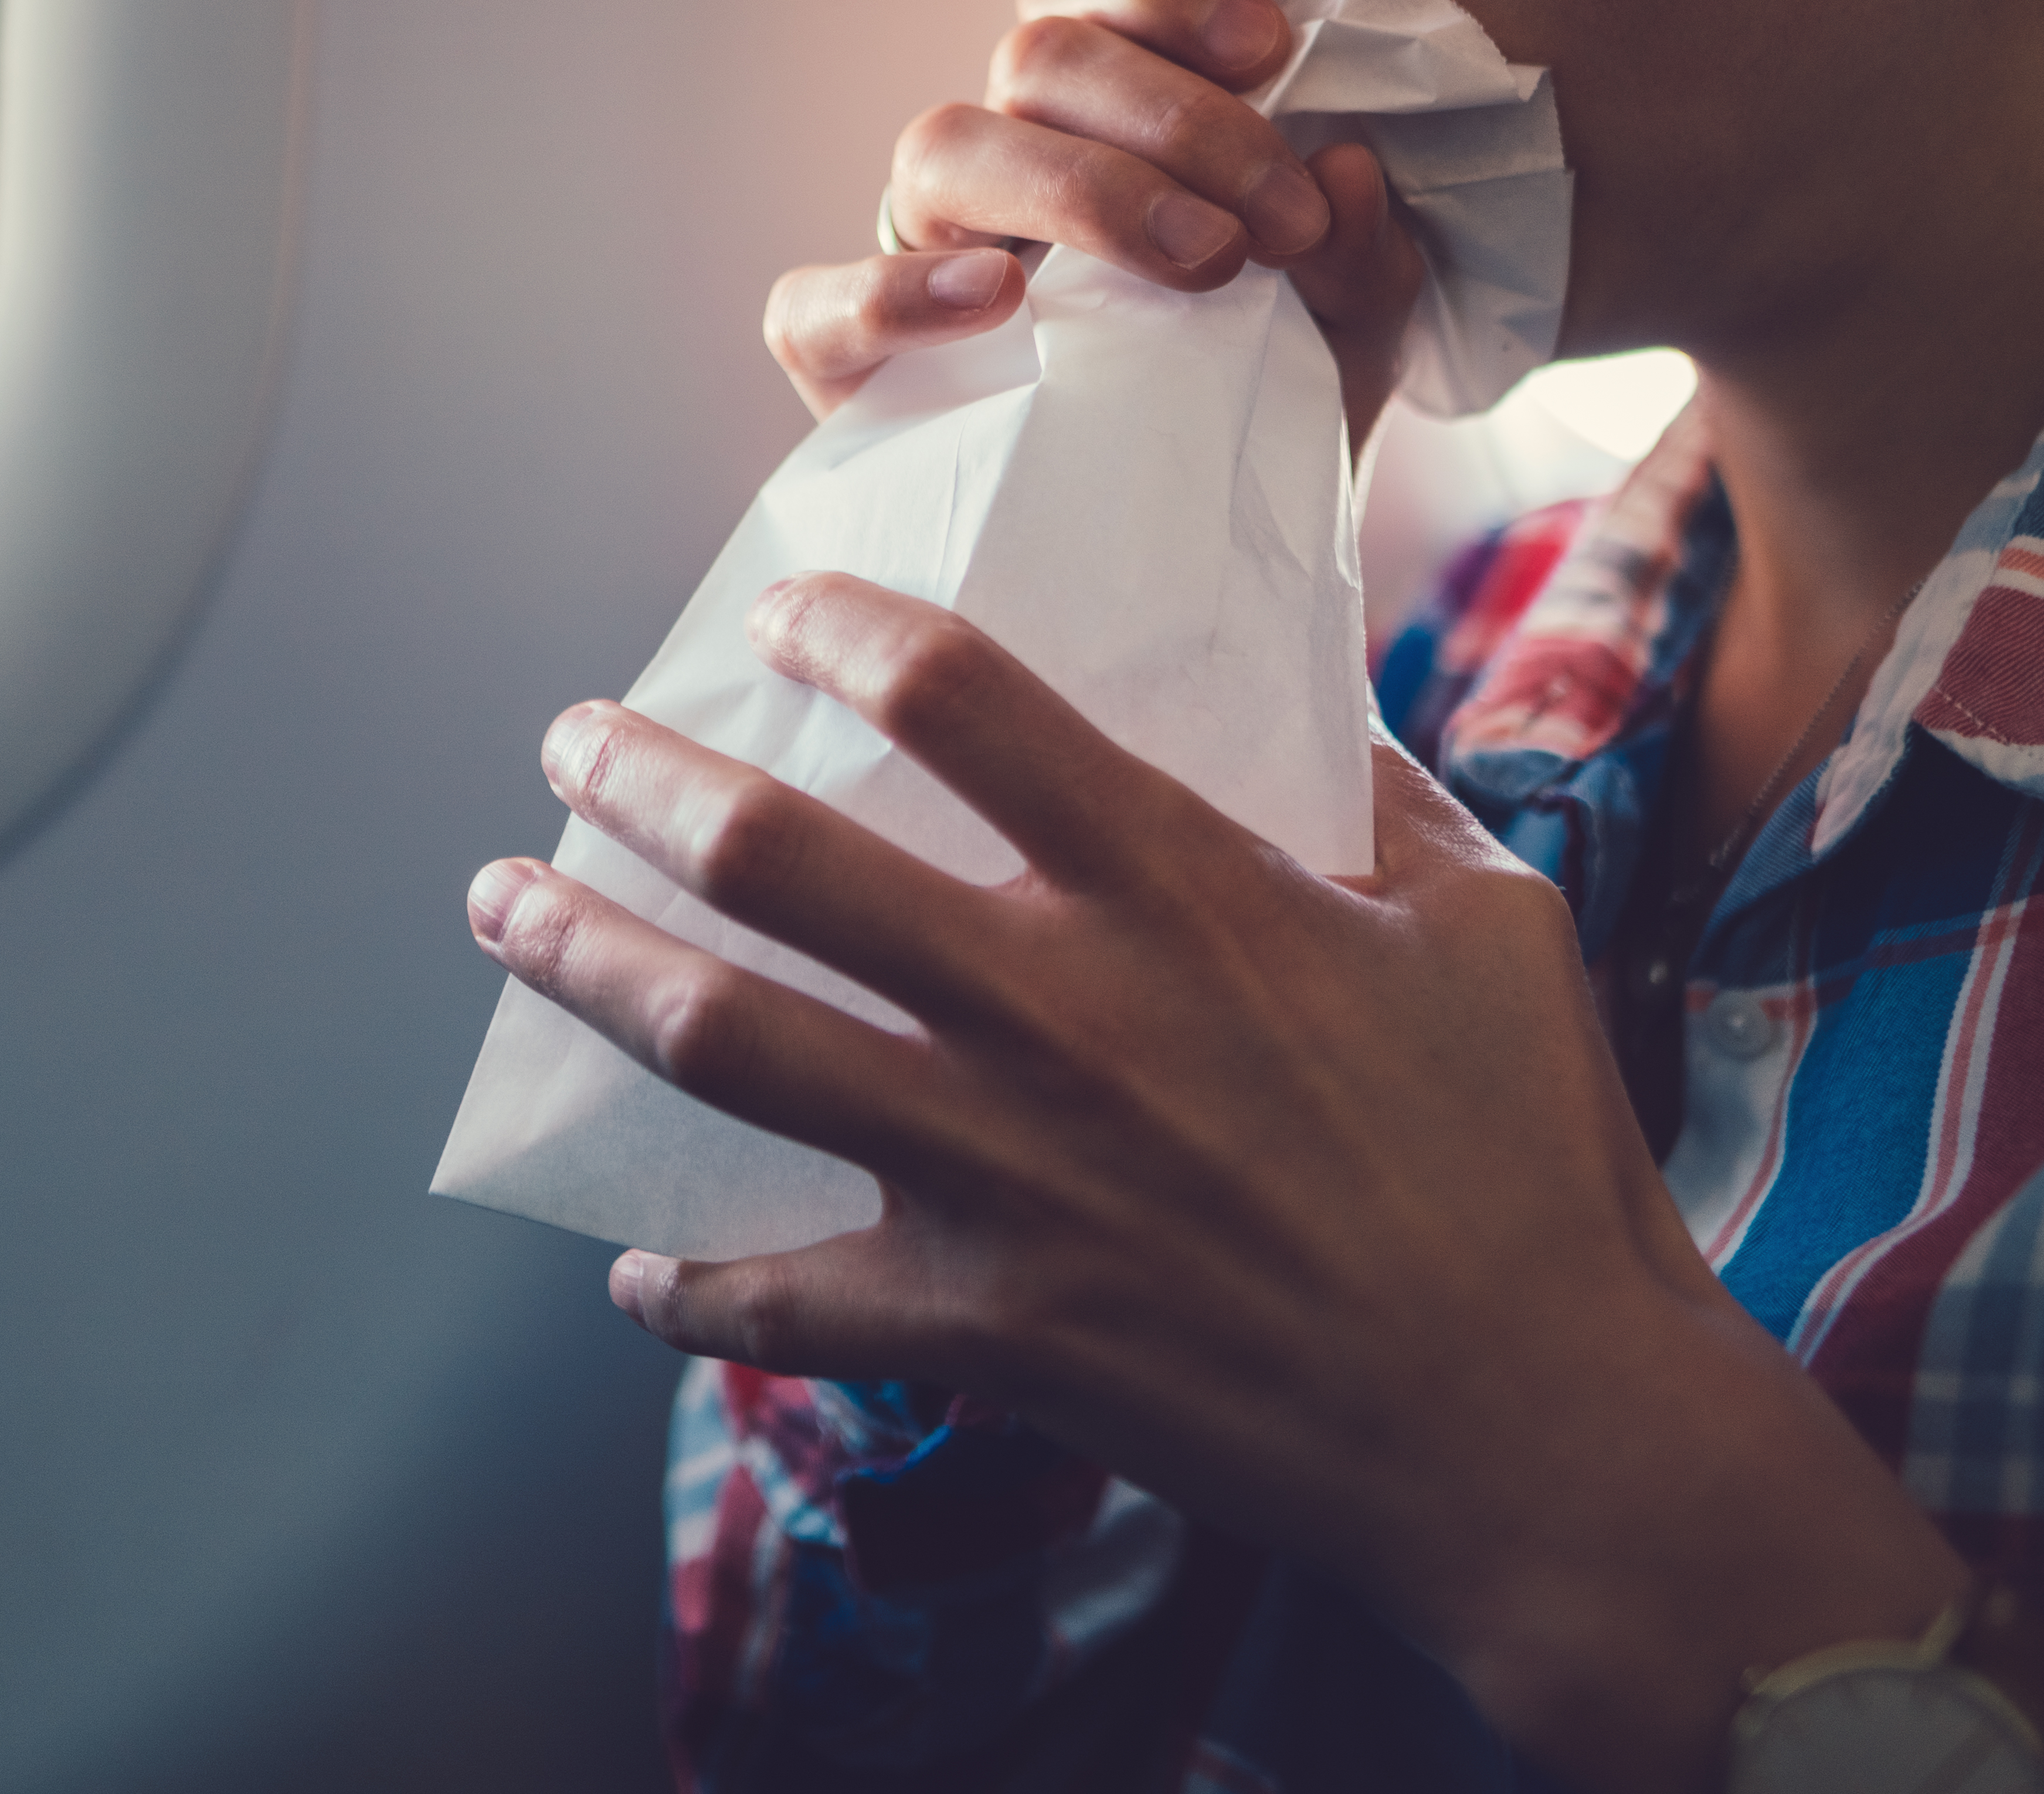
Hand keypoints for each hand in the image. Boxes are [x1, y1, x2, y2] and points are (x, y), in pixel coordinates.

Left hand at [465, 576, 1968, 1793]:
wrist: (1539, 1430)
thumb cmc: (1531, 1162)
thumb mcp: (1487, 921)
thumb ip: (1380, 794)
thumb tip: (1314, 703)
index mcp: (1182, 890)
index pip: (959, 699)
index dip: (844, 630)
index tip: (781, 613)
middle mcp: (1060, 1014)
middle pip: (777, 860)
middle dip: (639, 780)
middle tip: (571, 743)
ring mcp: (1007, 1178)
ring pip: (725, 1046)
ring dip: (587, 965)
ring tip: (505, 908)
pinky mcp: (994, 1329)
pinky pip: (785, 1308)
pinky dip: (692, 1292)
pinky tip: (636, 1269)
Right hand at [760, 0, 1429, 437]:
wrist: (1198, 559)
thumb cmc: (1260, 403)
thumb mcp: (1345, 332)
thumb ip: (1360, 254)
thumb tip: (1349, 170)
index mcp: (1095, 117)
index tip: (1274, 46)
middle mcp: (998, 160)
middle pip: (1035, 57)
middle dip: (1172, 117)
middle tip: (1278, 218)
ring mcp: (916, 255)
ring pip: (940, 148)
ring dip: (1078, 187)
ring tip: (1199, 261)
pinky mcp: (846, 364)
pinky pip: (817, 306)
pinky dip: (897, 292)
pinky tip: (1001, 302)